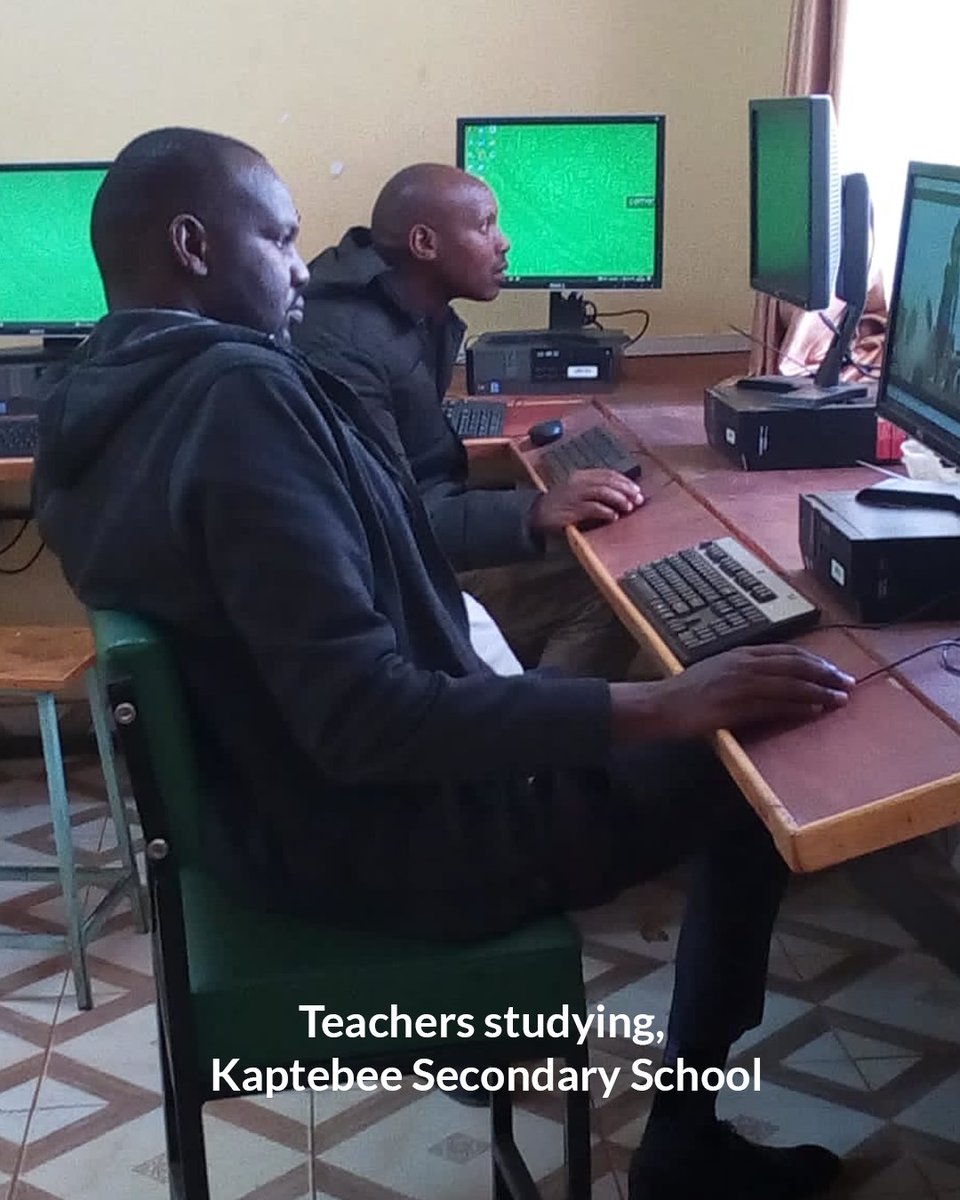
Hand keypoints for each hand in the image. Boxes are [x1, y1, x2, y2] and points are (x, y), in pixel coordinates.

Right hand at [529, 469, 642, 534]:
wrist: (536, 514)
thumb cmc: (561, 504)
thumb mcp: (577, 491)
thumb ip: (596, 489)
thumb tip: (622, 494)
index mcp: (581, 476)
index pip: (607, 474)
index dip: (625, 481)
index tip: (637, 490)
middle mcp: (578, 482)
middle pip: (607, 481)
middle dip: (626, 489)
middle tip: (638, 499)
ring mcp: (574, 495)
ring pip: (602, 492)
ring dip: (619, 499)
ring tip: (629, 507)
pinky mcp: (571, 510)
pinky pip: (592, 508)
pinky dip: (606, 511)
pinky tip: (614, 516)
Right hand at [611, 645, 855, 742]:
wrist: (662, 704)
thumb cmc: (687, 691)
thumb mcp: (719, 670)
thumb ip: (746, 670)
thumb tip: (774, 677)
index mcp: (742, 653)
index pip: (789, 652)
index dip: (816, 660)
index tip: (834, 670)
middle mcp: (745, 664)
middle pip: (796, 665)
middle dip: (826, 673)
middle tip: (848, 683)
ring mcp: (742, 684)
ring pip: (791, 684)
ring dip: (819, 691)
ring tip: (839, 699)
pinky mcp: (738, 705)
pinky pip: (776, 704)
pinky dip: (798, 706)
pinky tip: (814, 710)